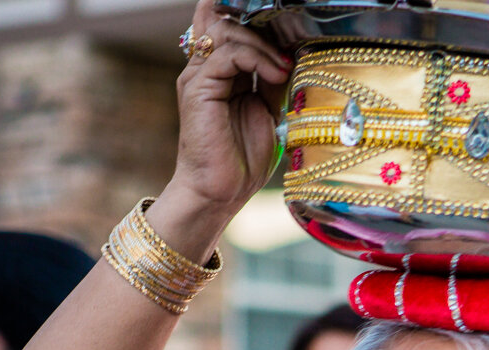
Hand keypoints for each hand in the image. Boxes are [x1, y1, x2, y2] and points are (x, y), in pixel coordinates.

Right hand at [166, 0, 290, 219]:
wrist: (219, 193)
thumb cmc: (241, 160)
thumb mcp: (268, 112)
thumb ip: (273, 81)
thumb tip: (291, 56)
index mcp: (220, 71)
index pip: (228, 25)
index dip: (253, 19)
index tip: (288, 31)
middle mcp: (204, 68)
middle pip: (225, 20)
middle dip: (260, 25)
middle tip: (289, 45)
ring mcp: (198, 76)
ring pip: (225, 31)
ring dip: (262, 43)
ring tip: (283, 66)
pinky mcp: (197, 89)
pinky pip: (227, 55)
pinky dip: (256, 59)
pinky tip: (277, 75)